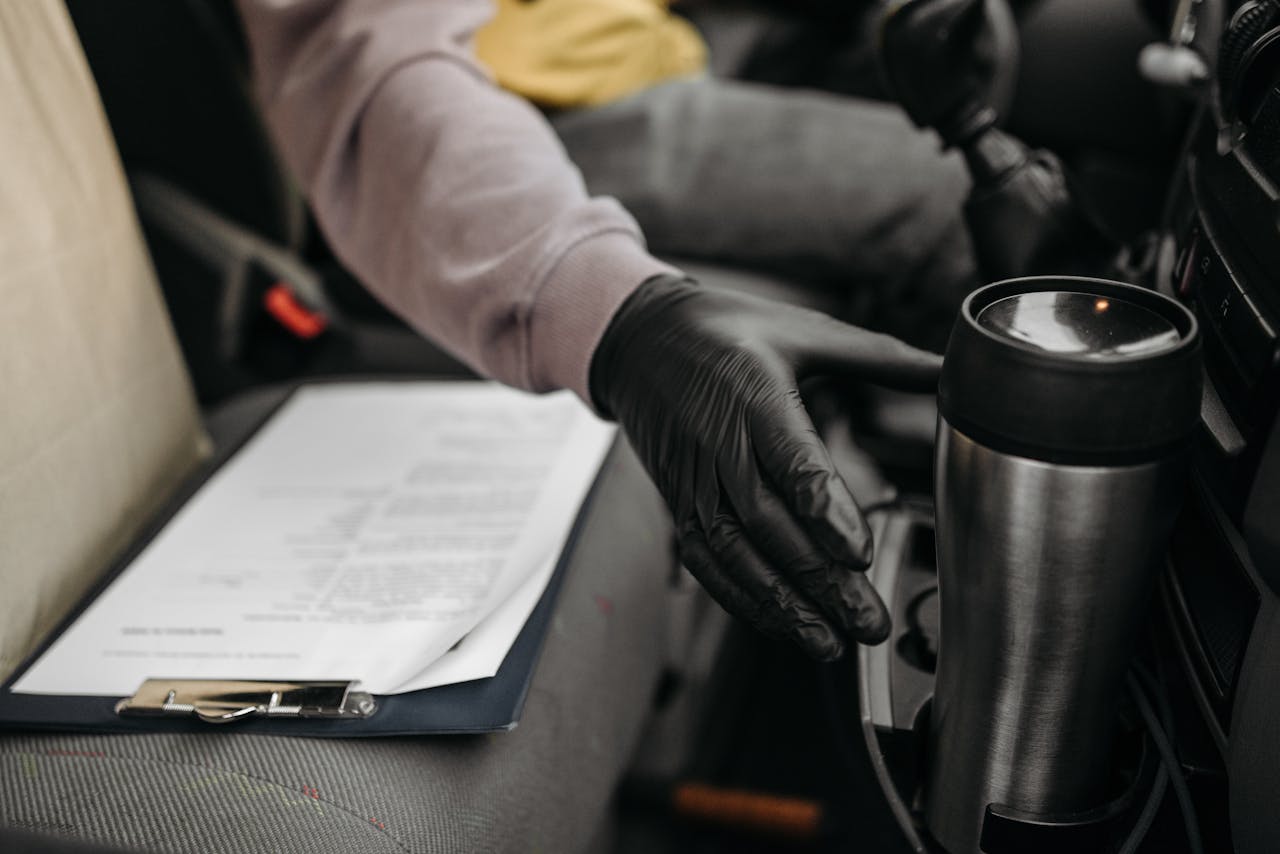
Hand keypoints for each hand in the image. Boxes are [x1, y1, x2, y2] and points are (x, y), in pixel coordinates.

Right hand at [590, 276, 941, 659]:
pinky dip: (740, 596)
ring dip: (780, 602)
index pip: (790, 461)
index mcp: (753, 393)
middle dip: (818, 579)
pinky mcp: (679, 502)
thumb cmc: (726, 329)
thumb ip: (877, 356)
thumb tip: (949, 369)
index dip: (824, 512)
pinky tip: (779, 624)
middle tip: (867, 620)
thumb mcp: (802, 330)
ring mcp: (694, 478)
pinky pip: (705, 558)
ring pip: (733, 551)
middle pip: (767, 521)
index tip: (859, 554)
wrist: (639, 339)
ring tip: (828, 642)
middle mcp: (718, 443)